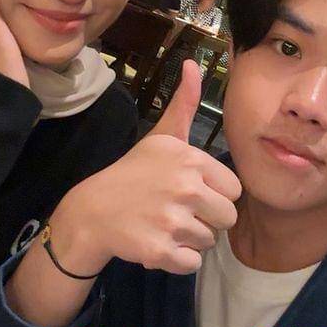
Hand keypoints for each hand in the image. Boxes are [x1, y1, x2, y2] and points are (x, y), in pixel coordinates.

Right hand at [51, 59, 240, 275]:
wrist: (92, 211)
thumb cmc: (133, 173)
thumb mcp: (161, 136)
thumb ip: (185, 103)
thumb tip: (194, 62)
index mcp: (190, 160)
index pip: (234, 190)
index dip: (215, 194)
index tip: (190, 191)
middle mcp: (185, 188)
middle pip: (227, 218)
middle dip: (206, 220)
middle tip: (177, 212)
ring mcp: (171, 220)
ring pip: (209, 242)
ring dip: (190, 239)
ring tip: (163, 225)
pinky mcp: (160, 251)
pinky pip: (192, 264)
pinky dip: (177, 260)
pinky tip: (158, 243)